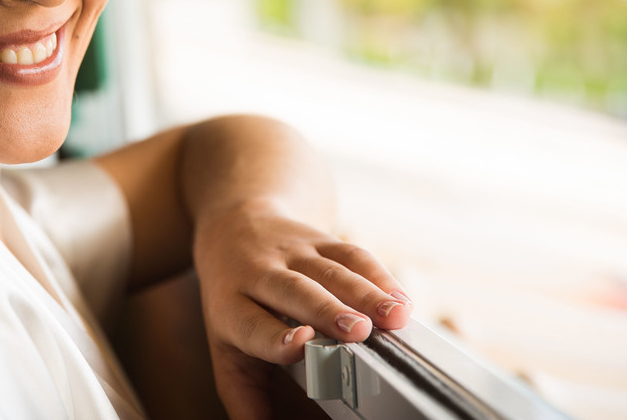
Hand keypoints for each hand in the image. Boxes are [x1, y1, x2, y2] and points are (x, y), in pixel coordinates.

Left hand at [192, 197, 410, 419]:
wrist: (231, 227)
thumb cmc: (233, 302)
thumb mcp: (226, 348)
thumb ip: (244, 398)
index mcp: (232, 306)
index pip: (252, 324)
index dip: (276, 337)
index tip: (300, 344)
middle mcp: (259, 274)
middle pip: (295, 291)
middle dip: (328, 311)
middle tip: (358, 331)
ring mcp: (291, 253)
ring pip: (330, 270)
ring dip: (366, 293)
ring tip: (394, 318)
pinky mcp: (319, 240)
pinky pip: (350, 253)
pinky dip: (379, 275)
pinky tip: (401, 300)